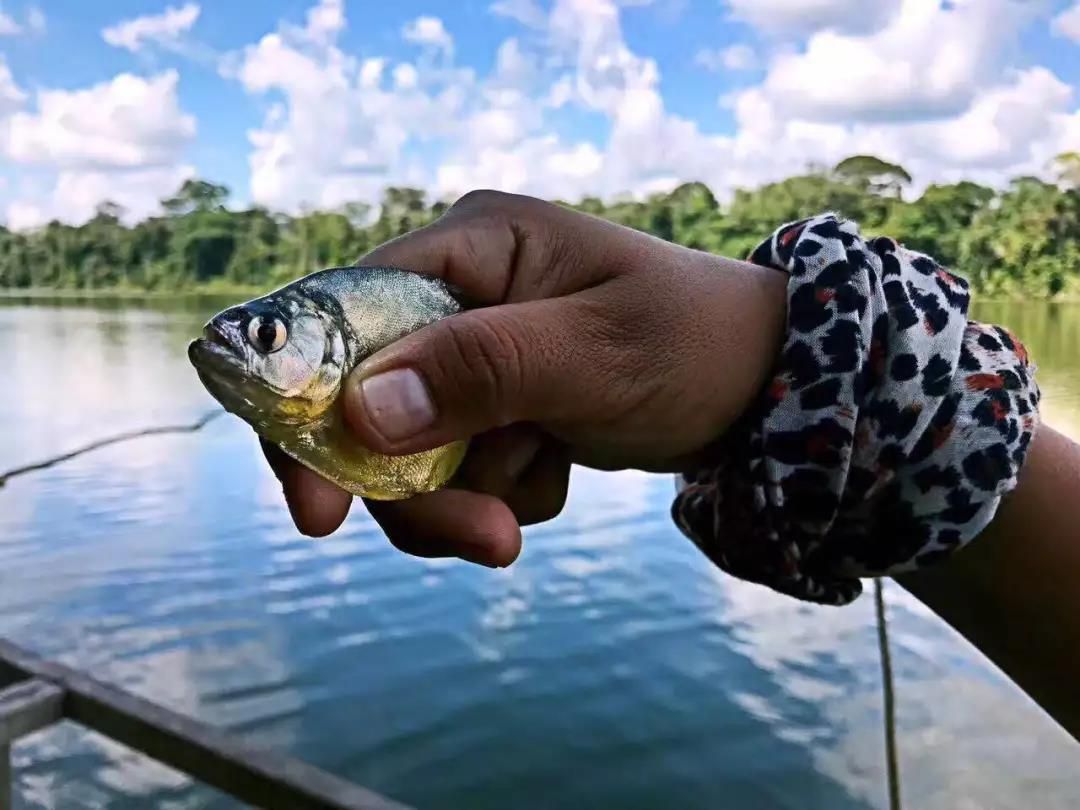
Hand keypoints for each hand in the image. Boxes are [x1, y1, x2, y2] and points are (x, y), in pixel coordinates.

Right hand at [262, 190, 786, 565]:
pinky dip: (499, 492)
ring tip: (544, 489)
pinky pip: (456, 471)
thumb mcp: (594, 353)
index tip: (319, 510)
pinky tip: (558, 468)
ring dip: (465, 497)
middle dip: (415, 486)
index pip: (341, 317)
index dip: (308, 408)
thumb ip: (481, 372)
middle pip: (365, 403)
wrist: (758, 387)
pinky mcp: (490, 404)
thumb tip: (362, 413)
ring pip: (407, 452)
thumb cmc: (692, 343)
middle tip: (488, 540)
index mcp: (470, 247)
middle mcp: (455, 295)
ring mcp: (470, 354)